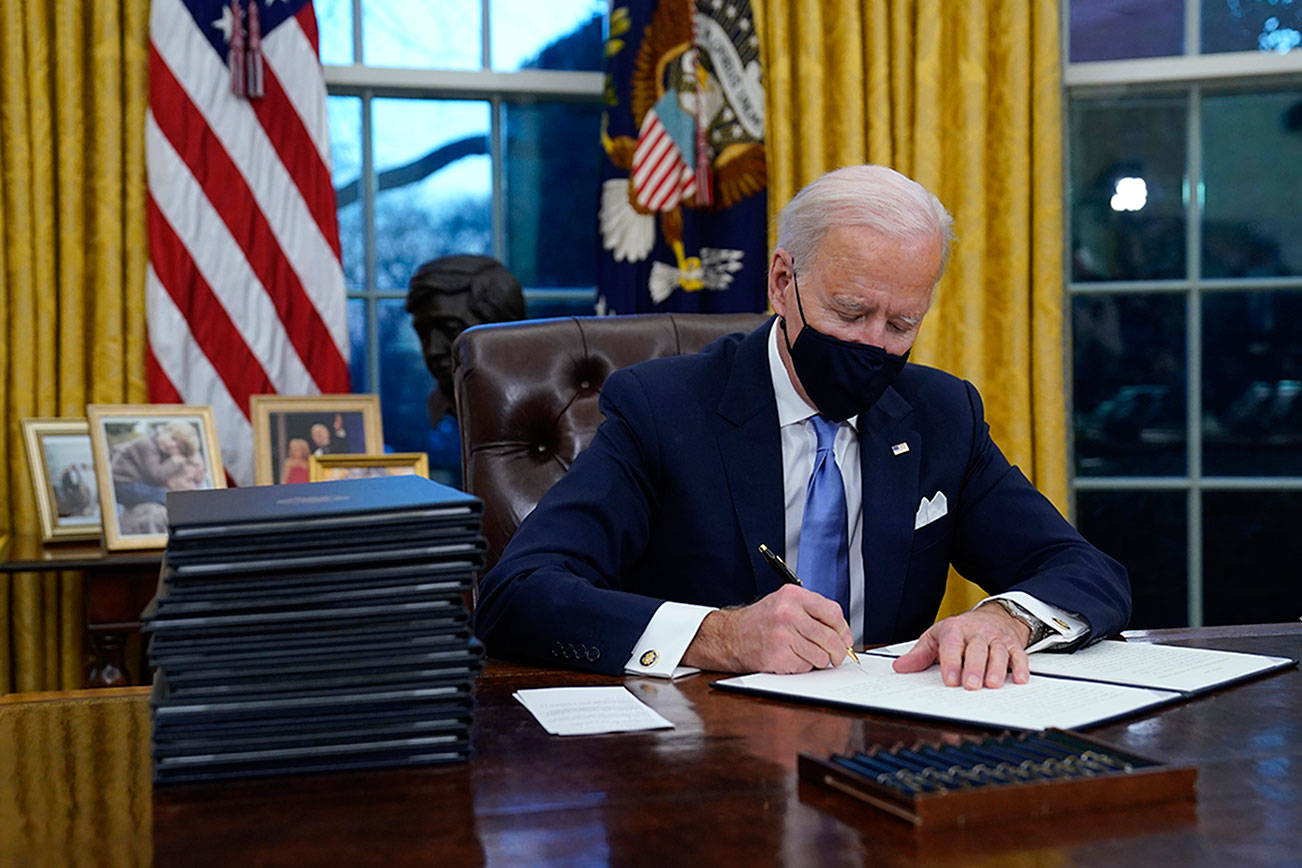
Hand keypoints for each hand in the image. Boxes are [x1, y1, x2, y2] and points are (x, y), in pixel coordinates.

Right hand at [681, 584, 853, 673]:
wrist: (729, 636)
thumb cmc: (760, 622)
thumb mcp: (784, 603)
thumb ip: (812, 612)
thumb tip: (842, 633)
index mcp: (793, 596)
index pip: (833, 612)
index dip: (844, 629)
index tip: (845, 638)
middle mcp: (788, 613)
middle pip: (831, 637)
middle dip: (838, 652)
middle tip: (837, 656)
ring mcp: (783, 635)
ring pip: (822, 655)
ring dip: (820, 660)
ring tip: (807, 655)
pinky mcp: (779, 655)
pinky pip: (806, 666)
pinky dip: (803, 666)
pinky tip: (791, 658)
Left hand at [891, 603, 1030, 688]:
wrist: (992, 617)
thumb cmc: (961, 631)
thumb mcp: (936, 638)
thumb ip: (919, 654)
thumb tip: (900, 667)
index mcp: (955, 630)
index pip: (952, 645)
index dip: (951, 662)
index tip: (950, 680)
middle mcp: (977, 633)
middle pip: (976, 649)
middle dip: (974, 667)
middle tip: (970, 685)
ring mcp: (996, 639)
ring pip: (998, 652)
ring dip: (996, 669)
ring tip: (992, 685)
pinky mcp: (1013, 646)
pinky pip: (1019, 655)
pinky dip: (1021, 667)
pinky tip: (1019, 679)